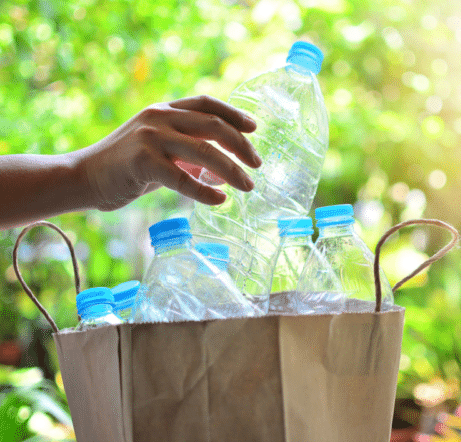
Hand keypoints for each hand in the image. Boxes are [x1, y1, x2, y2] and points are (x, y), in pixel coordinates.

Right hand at [74, 95, 260, 210]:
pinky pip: (184, 178)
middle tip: (258, 164)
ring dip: (232, 170)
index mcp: (164, 110)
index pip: (207, 103)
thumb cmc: (126, 167)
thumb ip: (189, 156)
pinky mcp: (143, 162)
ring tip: (248, 186)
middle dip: (241, 145)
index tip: (255, 128)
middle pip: (213, 125)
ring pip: (204, 151)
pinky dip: (205, 191)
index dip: (234, 113)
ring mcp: (150, 137)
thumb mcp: (160, 151)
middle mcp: (159, 117)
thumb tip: (225, 174)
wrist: (84, 177)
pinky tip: (220, 200)